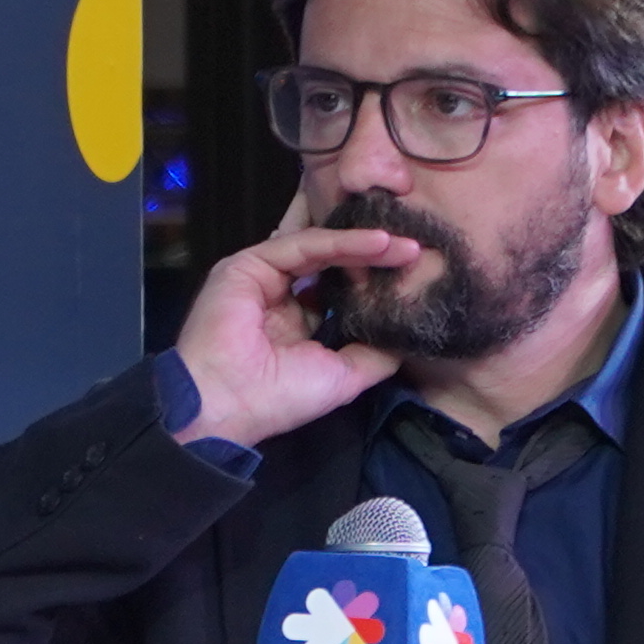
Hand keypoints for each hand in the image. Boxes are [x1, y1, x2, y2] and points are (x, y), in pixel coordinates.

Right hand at [166, 225, 417, 449]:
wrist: (228, 401)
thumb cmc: (280, 397)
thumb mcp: (343, 376)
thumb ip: (374, 353)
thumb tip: (405, 334)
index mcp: (296, 323)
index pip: (338, 288)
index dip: (372, 281)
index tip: (413, 278)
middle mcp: (280, 295)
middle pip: (332, 263)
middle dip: (374, 257)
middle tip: (416, 253)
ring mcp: (262, 277)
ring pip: (320, 249)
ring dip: (365, 246)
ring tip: (405, 247)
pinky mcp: (249, 263)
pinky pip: (303, 245)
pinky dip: (342, 242)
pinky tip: (377, 243)